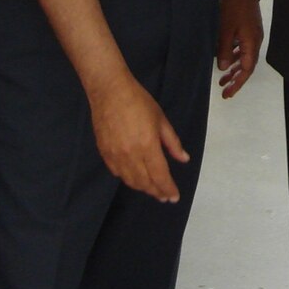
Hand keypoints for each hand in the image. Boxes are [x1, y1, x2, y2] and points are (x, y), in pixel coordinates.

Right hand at [87, 71, 189, 202]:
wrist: (109, 91)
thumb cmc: (139, 101)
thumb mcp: (161, 120)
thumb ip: (172, 142)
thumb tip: (183, 159)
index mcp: (148, 146)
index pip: (160, 175)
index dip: (168, 189)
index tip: (174, 197)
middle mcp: (130, 155)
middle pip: (145, 182)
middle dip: (156, 191)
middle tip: (164, 196)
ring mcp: (115, 155)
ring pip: (130, 180)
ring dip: (142, 188)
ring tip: (152, 189)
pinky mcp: (104, 153)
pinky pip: (117, 173)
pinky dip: (128, 179)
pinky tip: (134, 178)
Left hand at [216, 0, 262, 97]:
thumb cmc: (233, 8)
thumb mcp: (225, 30)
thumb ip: (225, 50)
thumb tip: (224, 68)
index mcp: (252, 44)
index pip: (247, 69)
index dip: (238, 83)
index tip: (228, 93)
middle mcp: (255, 41)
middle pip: (247, 65)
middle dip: (236, 79)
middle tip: (224, 90)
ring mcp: (253, 34)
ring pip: (245, 57)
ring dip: (235, 68)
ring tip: (223, 78)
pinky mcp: (248, 28)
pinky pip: (243, 48)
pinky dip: (236, 56)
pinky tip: (227, 59)